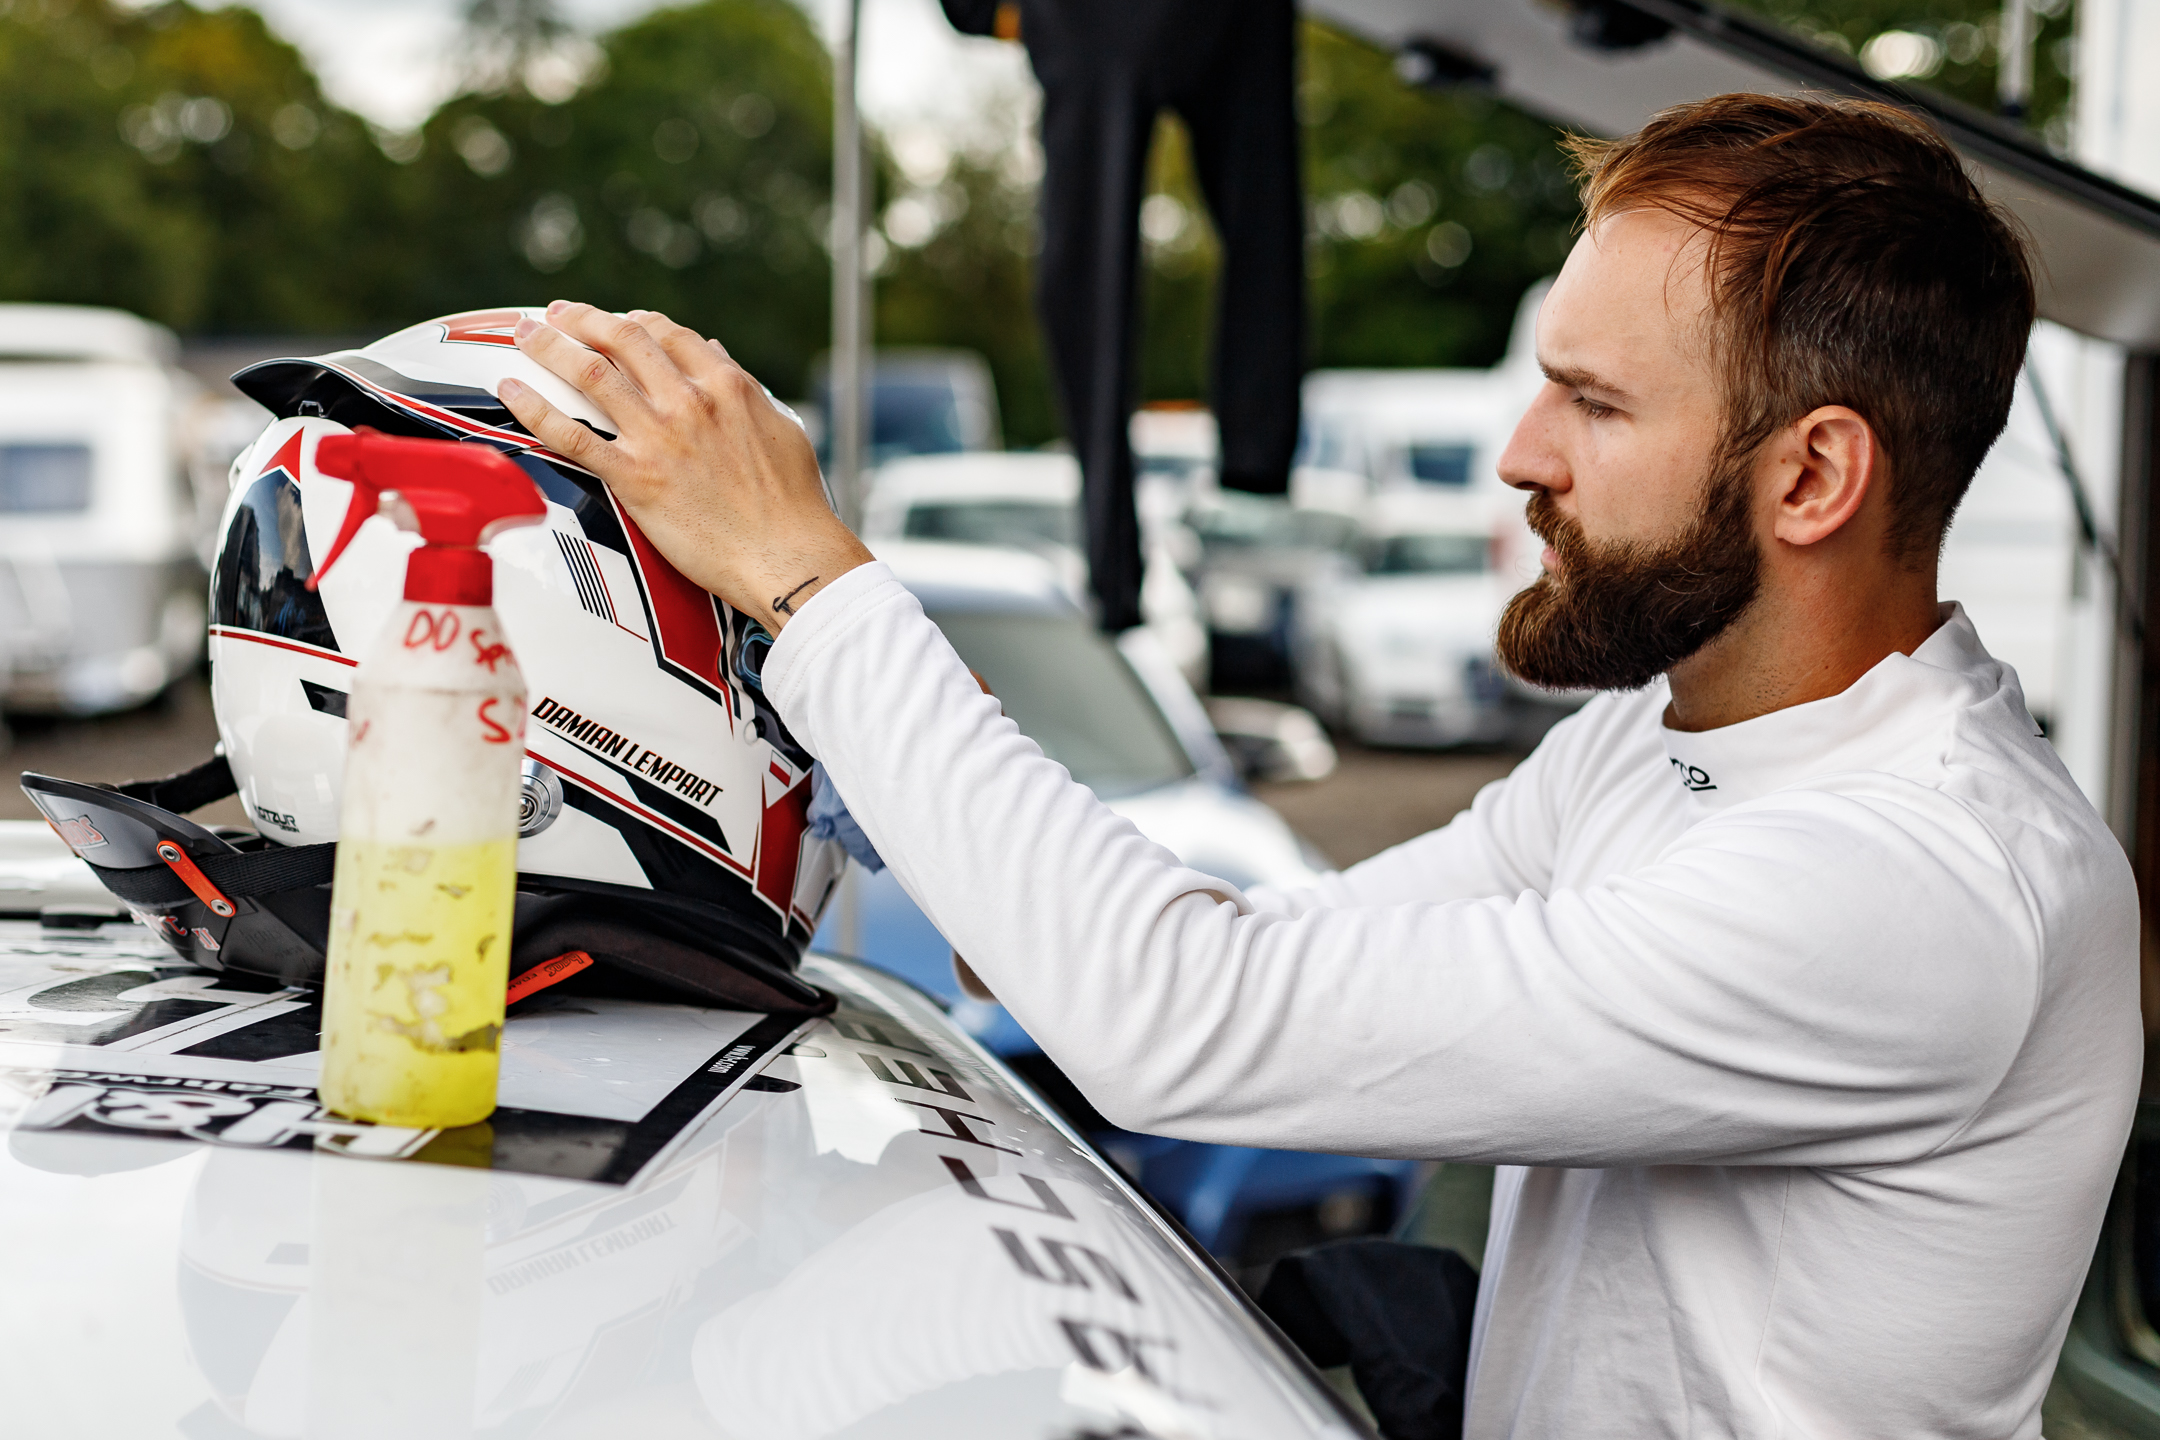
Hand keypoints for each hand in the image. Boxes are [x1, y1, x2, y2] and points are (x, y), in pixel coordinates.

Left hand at [495, 301, 871, 630]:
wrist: (787, 556)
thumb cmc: (793, 503)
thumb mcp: (782, 427)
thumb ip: (745, 389)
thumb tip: (718, 355)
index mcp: (727, 386)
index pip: (668, 333)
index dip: (634, 321)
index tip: (616, 321)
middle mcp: (689, 401)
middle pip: (622, 338)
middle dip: (583, 318)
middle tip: (558, 314)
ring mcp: (659, 438)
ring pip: (590, 373)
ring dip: (550, 347)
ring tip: (525, 336)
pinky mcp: (635, 478)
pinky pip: (572, 436)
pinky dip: (536, 409)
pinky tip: (513, 392)